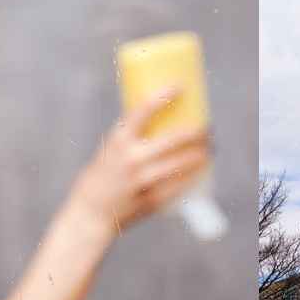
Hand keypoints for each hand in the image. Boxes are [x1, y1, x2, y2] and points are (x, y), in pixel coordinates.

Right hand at [66, 86, 211, 232]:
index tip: (180, 86)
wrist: (90, 213)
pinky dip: (193, 175)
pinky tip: (203, 168)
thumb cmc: (102, 177)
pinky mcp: (151, 199)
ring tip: (209, 147)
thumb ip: (134, 138)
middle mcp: (131, 158)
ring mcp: (142, 180)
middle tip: (206, 126)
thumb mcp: (111, 150)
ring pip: (181, 163)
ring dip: (200, 153)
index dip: (162, 96)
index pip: (142, 110)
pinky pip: (179, 185)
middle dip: (196, 130)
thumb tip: (163, 121)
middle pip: (172, 139)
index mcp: (118, 140)